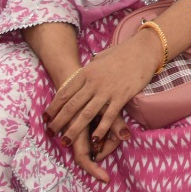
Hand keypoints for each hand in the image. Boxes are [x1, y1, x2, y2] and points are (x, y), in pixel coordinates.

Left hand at [44, 31, 160, 182]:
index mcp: (86, 72)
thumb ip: (89, 70)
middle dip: (59, 121)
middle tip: (50, 132)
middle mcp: (94, 83)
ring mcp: (107, 90)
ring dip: (74, 130)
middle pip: (72, 106)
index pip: (65, 92)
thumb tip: (80, 77)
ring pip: (86, 114)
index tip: (46, 117)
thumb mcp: (100, 59)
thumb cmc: (122, 53)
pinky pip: (108, 116)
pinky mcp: (122, 97)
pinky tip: (93, 139)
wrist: (144, 50)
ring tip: (65, 141)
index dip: (54, 107)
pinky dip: (100, 129)